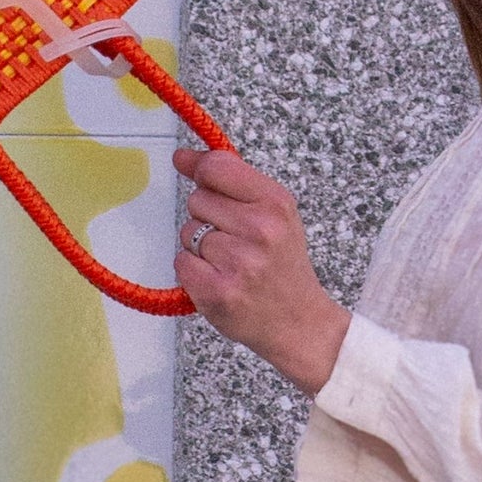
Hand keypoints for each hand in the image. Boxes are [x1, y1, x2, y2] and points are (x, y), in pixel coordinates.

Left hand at [174, 147, 349, 392]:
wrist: (300, 323)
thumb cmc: (283, 264)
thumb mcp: (275, 213)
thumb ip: (232, 182)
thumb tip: (182, 157)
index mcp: (275, 203)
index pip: (217, 167)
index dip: (198, 167)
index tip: (190, 168)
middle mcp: (259, 230)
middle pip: (197, 199)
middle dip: (207, 215)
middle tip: (234, 238)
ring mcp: (238, 263)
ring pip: (188, 232)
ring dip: (200, 246)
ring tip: (230, 262)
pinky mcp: (217, 292)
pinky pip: (181, 262)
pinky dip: (193, 271)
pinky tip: (218, 279)